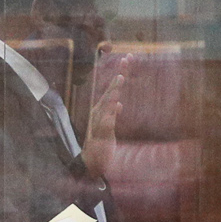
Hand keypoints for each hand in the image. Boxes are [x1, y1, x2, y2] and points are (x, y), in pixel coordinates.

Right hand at [81, 57, 125, 179]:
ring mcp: (99, 122)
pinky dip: (111, 112)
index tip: (129, 58)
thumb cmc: (101, 145)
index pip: (114, 88)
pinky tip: (117, 104)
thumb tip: (120, 104)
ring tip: (120, 78)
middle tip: (126, 59)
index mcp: (103, 110)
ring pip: (107, 103)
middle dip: (119, 75)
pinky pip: (107, 121)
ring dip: (113, 90)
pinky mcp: (102, 134)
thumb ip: (113, 115)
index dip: (121, 73)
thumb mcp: (110, 128)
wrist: (91, 163)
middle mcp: (99, 112)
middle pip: (111, 90)